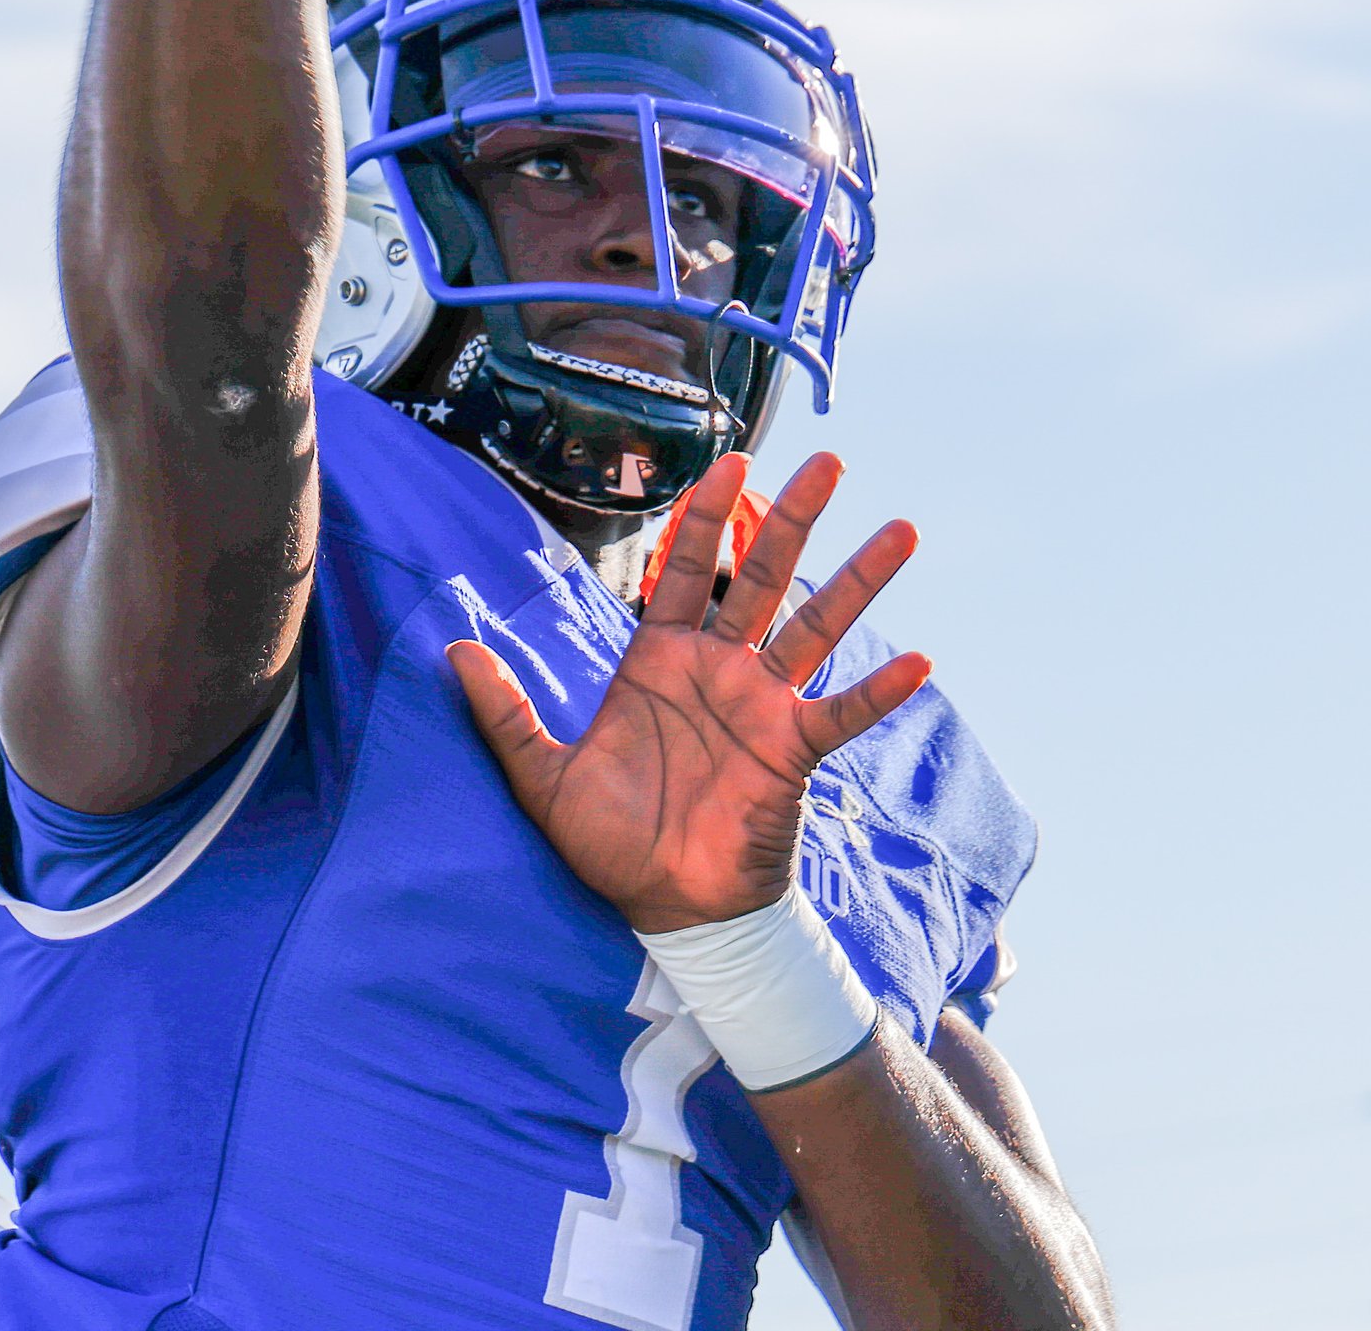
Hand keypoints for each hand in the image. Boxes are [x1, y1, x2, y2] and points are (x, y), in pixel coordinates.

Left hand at [448, 453, 931, 935]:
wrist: (667, 912)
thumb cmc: (611, 843)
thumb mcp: (543, 776)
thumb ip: (504, 711)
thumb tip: (452, 647)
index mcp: (661, 660)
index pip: (686, 569)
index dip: (708, 514)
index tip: (731, 460)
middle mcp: (720, 669)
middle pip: (762, 576)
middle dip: (794, 518)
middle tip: (828, 460)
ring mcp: (764, 706)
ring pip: (816, 626)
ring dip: (858, 579)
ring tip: (902, 529)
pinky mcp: (794, 752)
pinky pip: (841, 712)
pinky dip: (878, 690)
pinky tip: (918, 660)